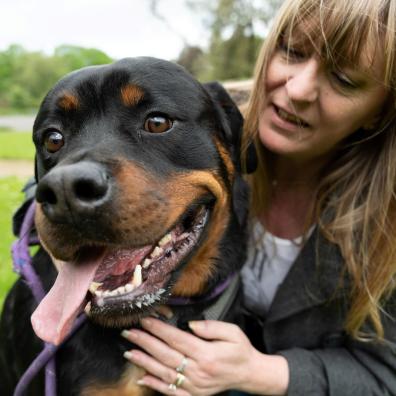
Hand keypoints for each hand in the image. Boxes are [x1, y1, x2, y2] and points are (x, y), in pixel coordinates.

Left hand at [121, 318, 288, 394]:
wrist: (249, 374)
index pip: (176, 339)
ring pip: (164, 373)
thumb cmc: (240, 350)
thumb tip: (190, 325)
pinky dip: (155, 385)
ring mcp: (195, 386)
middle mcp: (198, 371)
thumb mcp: (232, 332)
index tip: (144, 319)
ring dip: (144, 362)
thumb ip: (211, 327)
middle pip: (165, 355)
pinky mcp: (194, 395)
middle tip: (128, 333)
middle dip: (145, 342)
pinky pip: (171, 391)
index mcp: (206, 354)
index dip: (158, 329)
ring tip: (129, 352)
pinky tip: (142, 378)